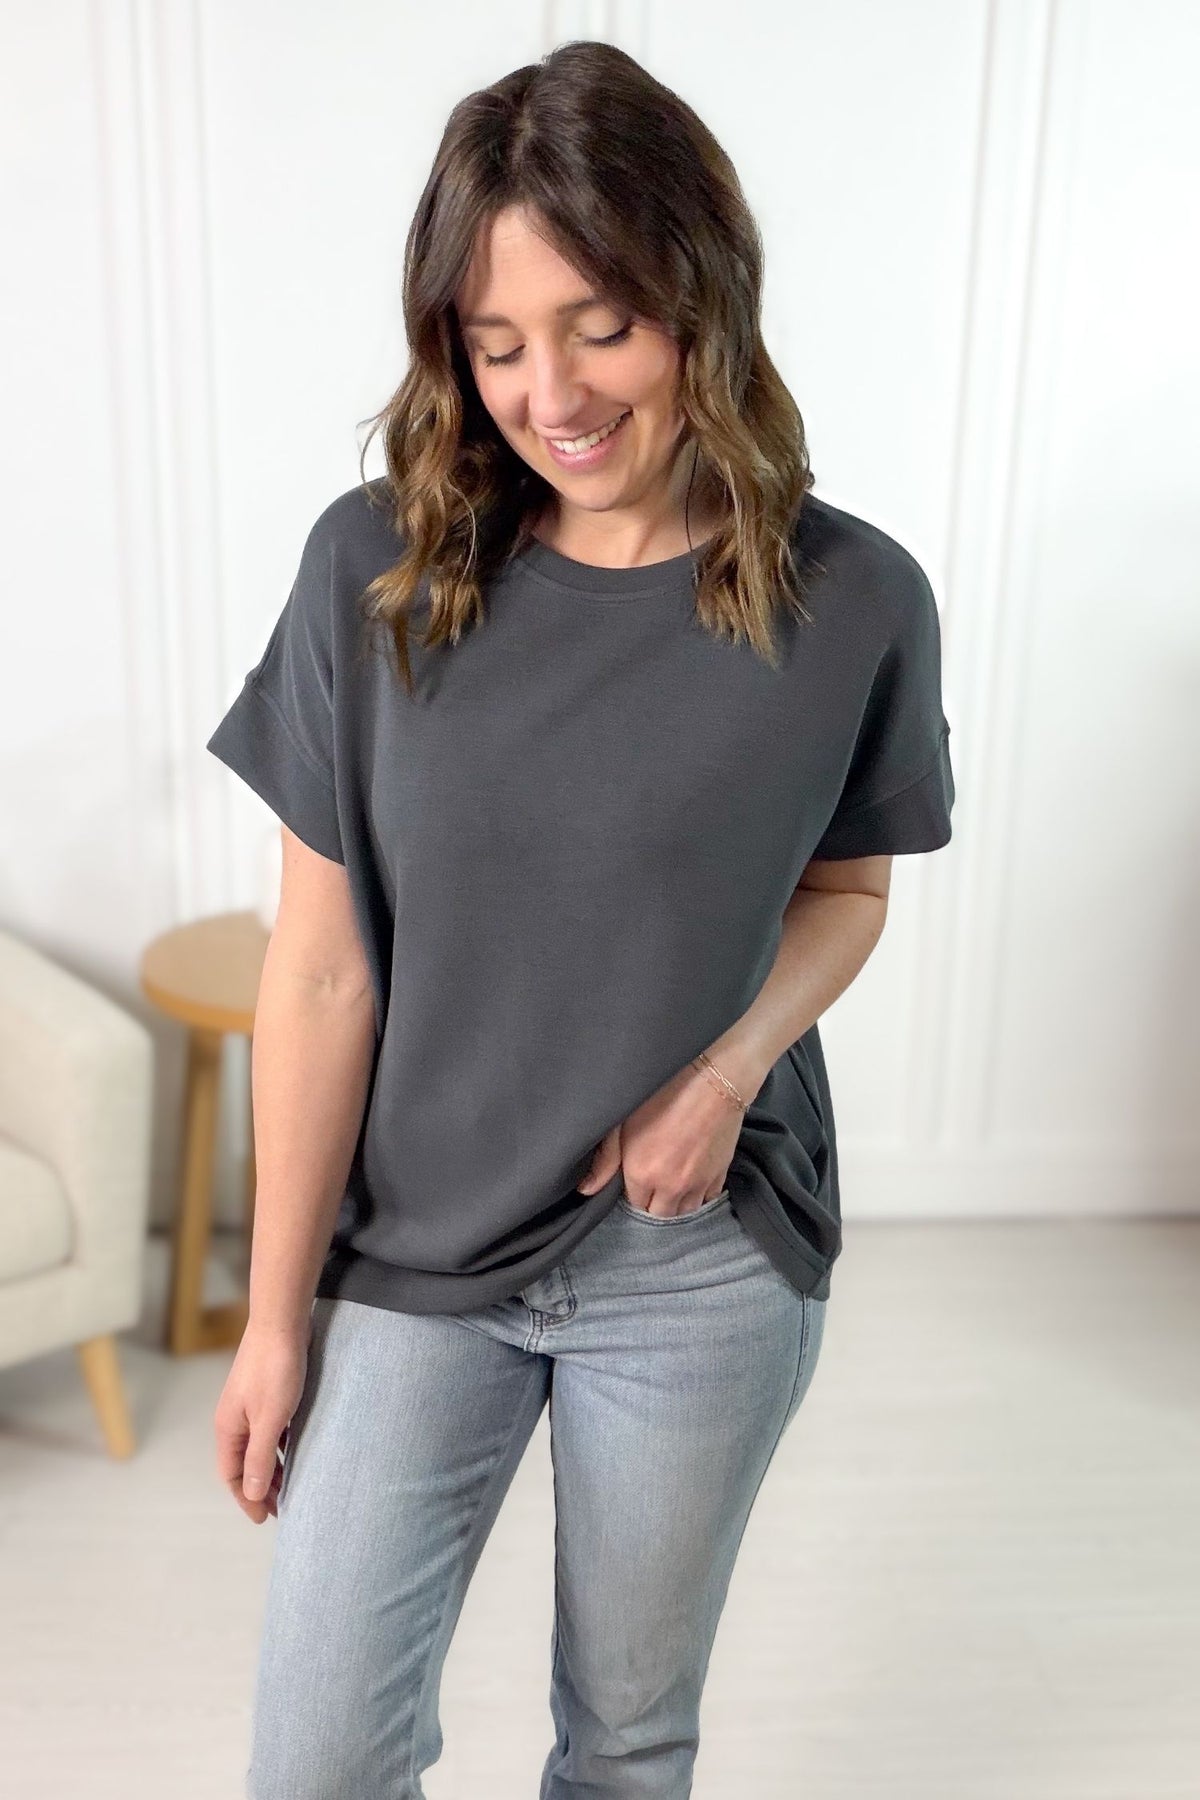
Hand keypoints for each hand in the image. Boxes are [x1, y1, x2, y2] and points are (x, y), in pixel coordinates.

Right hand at [214, 1319, 310, 1523]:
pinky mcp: (266, 1392)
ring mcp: (249, 1404)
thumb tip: (251, 1492)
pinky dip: (280, 1446)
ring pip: (258, 1447)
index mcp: (229, 1428)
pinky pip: (270, 1430)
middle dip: (260, 1488)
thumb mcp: (270, 1419)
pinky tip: (296, 1452)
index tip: (264, 1519)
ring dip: (271, 1468)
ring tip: (291, 1486)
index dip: (246, 1499)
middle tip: (282, 1508)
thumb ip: (259, 1456)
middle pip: (244, 1464)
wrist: (282, 1320)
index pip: (232, 1475)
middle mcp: (234, 1418)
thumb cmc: (276, 1368)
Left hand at [577, 1057, 743, 1216]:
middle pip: (659, 1217)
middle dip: (652, 1206)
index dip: (632, 1195)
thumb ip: (605, 1158)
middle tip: (651, 1185)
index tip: (633, 1180)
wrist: (713, 1076)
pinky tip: (691, 1182)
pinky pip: (707, 1201)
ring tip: (670, 1187)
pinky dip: (698, 1197)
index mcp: (642, 1173)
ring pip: (684, 1214)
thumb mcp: (624, 1119)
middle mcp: (670, 1186)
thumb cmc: (664, 1091)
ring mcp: (698, 1183)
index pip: (634, 1206)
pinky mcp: (719, 1174)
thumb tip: (586, 1189)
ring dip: (676, 1206)